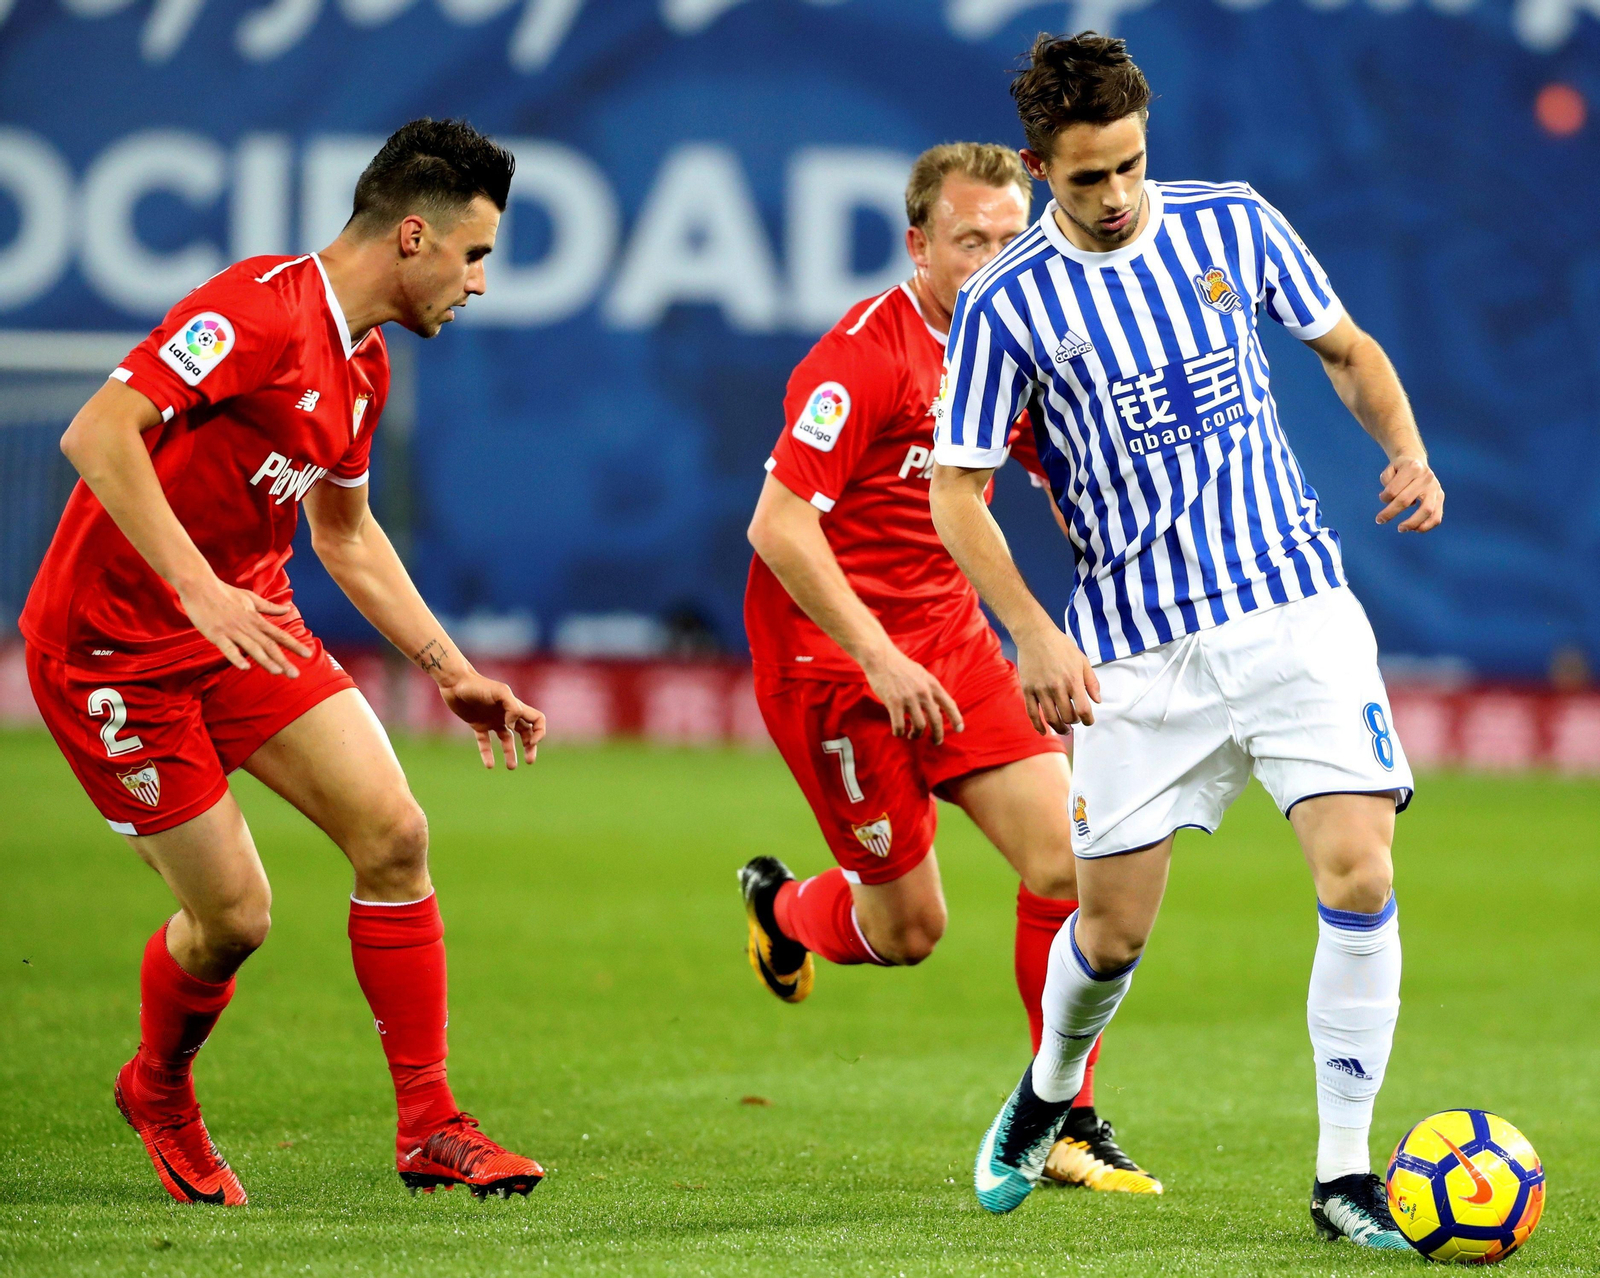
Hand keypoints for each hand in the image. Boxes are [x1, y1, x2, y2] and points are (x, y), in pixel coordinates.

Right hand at [176, 574, 312, 675]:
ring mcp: (232, 631)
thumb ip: (269, 607)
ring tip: (278, 672)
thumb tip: (287, 610)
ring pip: (252, 648)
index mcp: (256, 619)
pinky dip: (236, 657)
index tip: (308, 655)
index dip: (294, 644)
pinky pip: (228, 648)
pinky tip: (245, 667)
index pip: (279, 634)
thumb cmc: (225, 592)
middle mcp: (247, 626)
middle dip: (283, 660)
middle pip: (268, 645)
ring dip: (266, 661)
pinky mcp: (216, 634)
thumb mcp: (251, 598)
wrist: (200, 585)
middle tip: (295, 675)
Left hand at [438, 672, 546, 768]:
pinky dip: (488, 754)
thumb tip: (514, 725)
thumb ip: (512, 707)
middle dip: (530, 747)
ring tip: (511, 767)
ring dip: (510, 754)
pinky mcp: (478, 725)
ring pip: (506, 740)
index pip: (536, 720)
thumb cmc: (478, 686)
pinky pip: (485, 742)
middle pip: (525, 733)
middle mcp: (506, 714)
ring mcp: (492, 720)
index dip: (538, 732)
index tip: (531, 742)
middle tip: (529, 761)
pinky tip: (490, 765)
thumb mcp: (499, 692)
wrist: (455, 683)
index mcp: (515, 707)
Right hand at [860, 645, 963, 743]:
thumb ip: (930, 688)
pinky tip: (898, 732)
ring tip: (912, 736)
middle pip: (936, 720)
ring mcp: (909, 698)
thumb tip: (937, 704)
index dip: (956, 719)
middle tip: (936, 741)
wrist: (881, 658)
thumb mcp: (922, 674)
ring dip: (916, 735)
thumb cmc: (900, 666)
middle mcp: (923, 692)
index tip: (959, 730)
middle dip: (938, 735)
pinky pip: (899, 725)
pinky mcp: (894, 703)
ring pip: (919, 726)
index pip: (950, 704)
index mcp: (932, 684)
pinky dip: (899, 733)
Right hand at [1015, 624, 1099, 731]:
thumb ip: (1091, 682)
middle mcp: (1057, 688)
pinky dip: (1038, 726)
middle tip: (1075, 721)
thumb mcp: (1082, 660)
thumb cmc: (1061, 646)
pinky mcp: (1028, 690)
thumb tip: (1097, 701)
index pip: (1083, 710)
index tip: (1089, 721)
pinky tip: (1044, 732)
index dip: (1088, 720)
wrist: (1035, 635)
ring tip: (1063, 729)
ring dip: (1059, 727)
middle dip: (1074, 722)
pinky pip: (1032, 713)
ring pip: (1051, 718)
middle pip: (1068, 717)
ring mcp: (1041, 690)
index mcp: (1073, 680)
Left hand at [1377, 455, 1443, 531]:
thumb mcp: (1389, 469)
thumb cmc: (1399, 469)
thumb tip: (1390, 501)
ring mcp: (1435, 487)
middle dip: (1390, 513)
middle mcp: (1426, 477)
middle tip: (1379, 520)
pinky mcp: (1440, 496)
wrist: (1416, 461)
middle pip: (1406, 500)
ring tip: (1401, 529)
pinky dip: (1427, 526)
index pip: (1393, 489)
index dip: (1385, 497)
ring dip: (1412, 523)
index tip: (1382, 497)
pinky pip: (1437, 515)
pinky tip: (1415, 529)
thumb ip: (1387, 482)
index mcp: (1412, 468)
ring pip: (1426, 510)